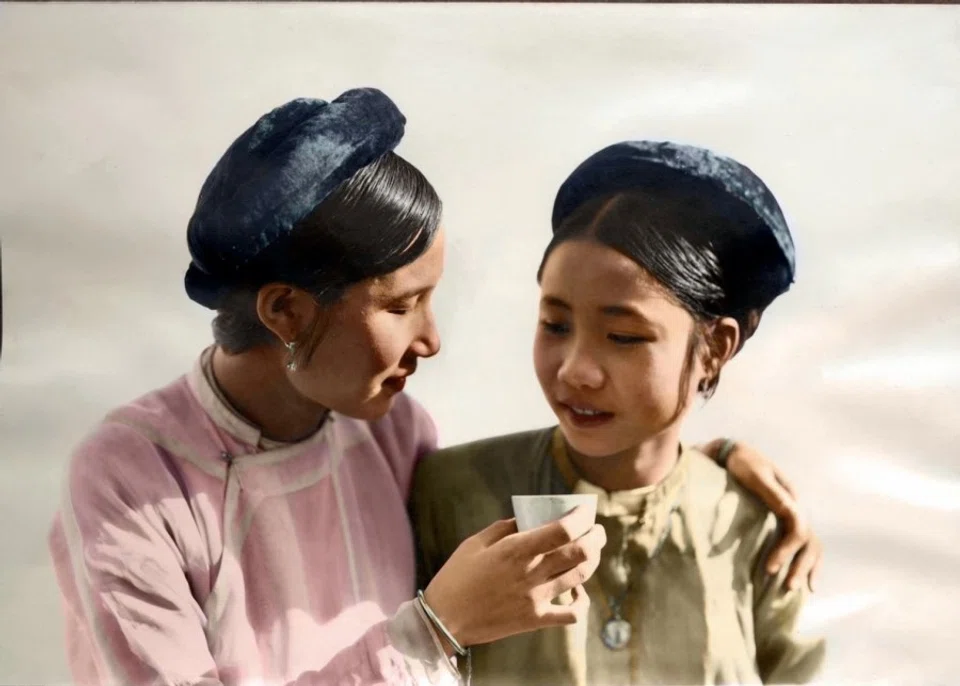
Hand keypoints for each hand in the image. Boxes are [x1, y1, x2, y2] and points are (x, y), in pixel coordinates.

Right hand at [423, 505, 605, 650]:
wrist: (444, 619)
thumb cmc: (456, 576)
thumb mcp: (475, 542)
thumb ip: (505, 528)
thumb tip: (529, 519)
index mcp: (516, 550)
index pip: (563, 530)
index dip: (581, 517)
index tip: (585, 510)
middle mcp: (531, 573)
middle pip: (580, 552)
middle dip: (595, 536)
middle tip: (596, 529)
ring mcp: (536, 598)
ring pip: (580, 576)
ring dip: (593, 560)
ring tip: (592, 550)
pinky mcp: (535, 619)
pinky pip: (571, 613)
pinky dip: (581, 601)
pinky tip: (577, 590)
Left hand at [703, 439, 822, 591]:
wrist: (730, 453)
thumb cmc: (741, 464)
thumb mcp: (756, 476)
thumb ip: (773, 494)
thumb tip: (793, 513)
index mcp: (791, 499)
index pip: (798, 531)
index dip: (787, 552)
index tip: (769, 569)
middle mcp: (794, 508)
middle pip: (808, 542)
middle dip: (800, 566)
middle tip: (787, 587)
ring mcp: (788, 514)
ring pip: (808, 544)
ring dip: (805, 567)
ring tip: (796, 589)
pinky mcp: (778, 519)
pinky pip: (795, 543)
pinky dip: (799, 560)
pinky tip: (795, 577)